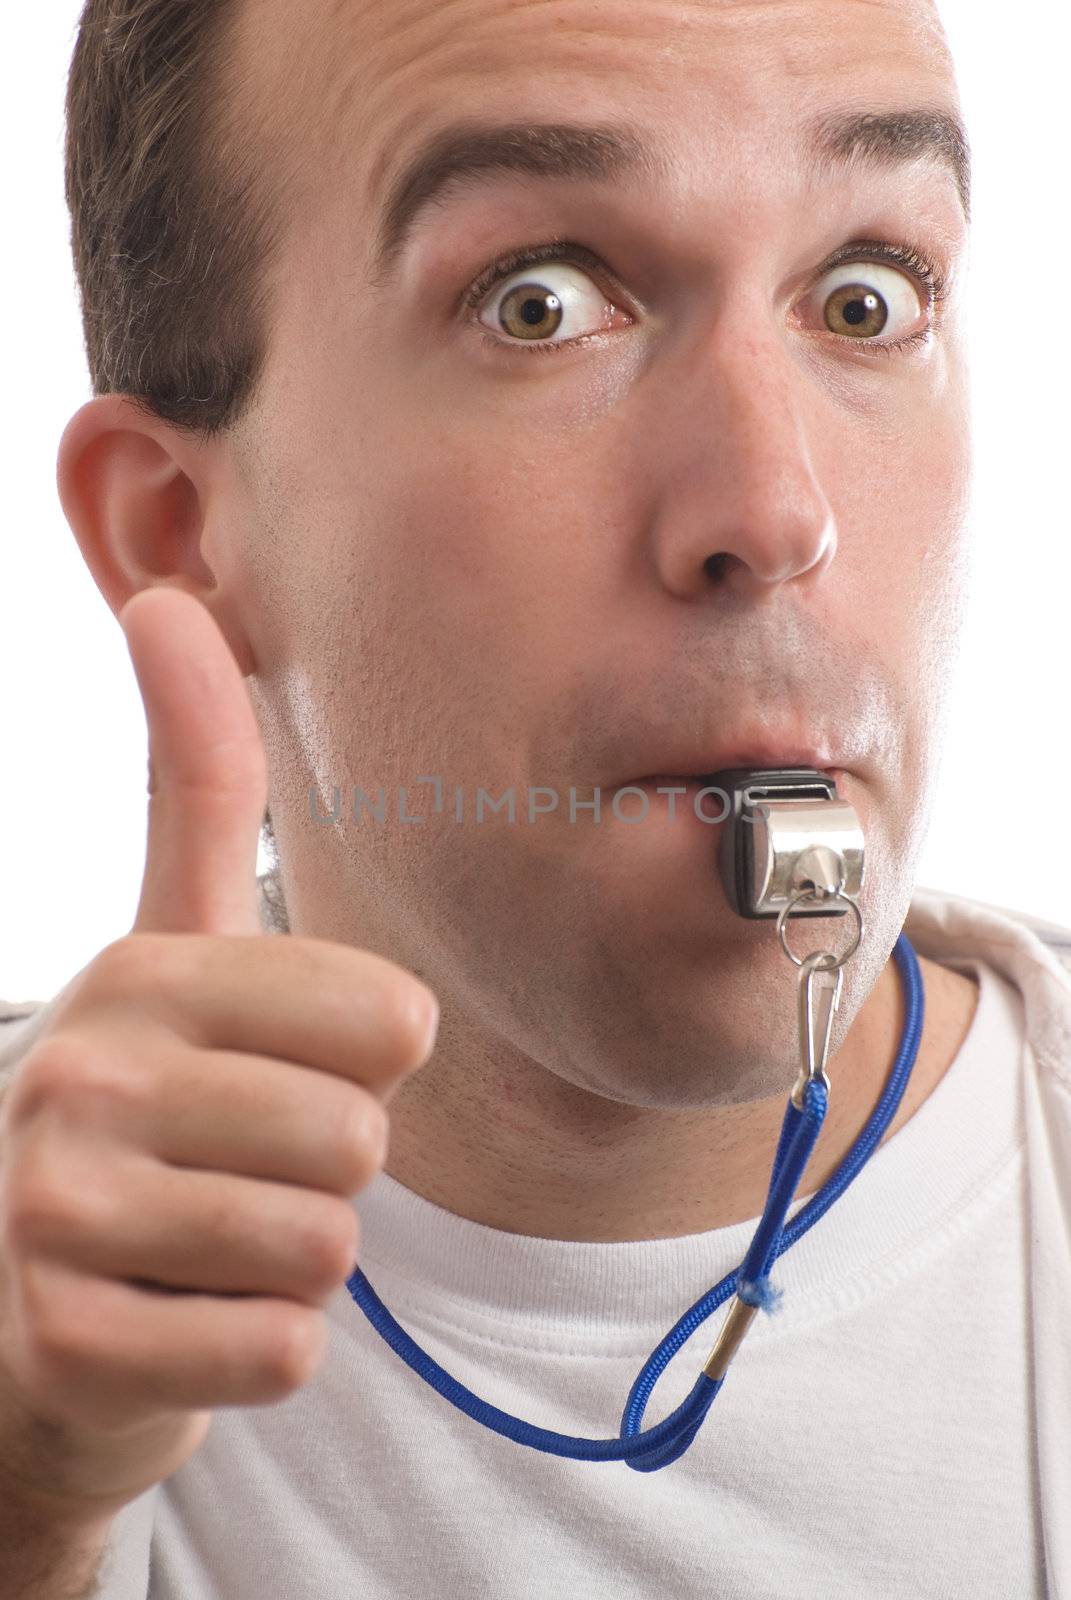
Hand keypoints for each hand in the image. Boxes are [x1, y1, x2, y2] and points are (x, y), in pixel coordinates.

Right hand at [0, 587, 438, 1521]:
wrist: (28, 1310)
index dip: (369, 1067)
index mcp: (139, 969)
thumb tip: (166, 597)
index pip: (391, 1022)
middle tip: (237, 1173)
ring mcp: (56, 1217)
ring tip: (204, 1243)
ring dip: (291, 1262)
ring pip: (324, 1248)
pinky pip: (281, 1349)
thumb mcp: (167, 939)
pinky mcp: (64, 1351)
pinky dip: (258, 1348)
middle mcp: (82, 1075)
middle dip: (329, 1175)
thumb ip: (191, 779)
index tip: (278, 1073)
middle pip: (362, 1140)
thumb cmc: (140, 1109)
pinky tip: (180, 1320)